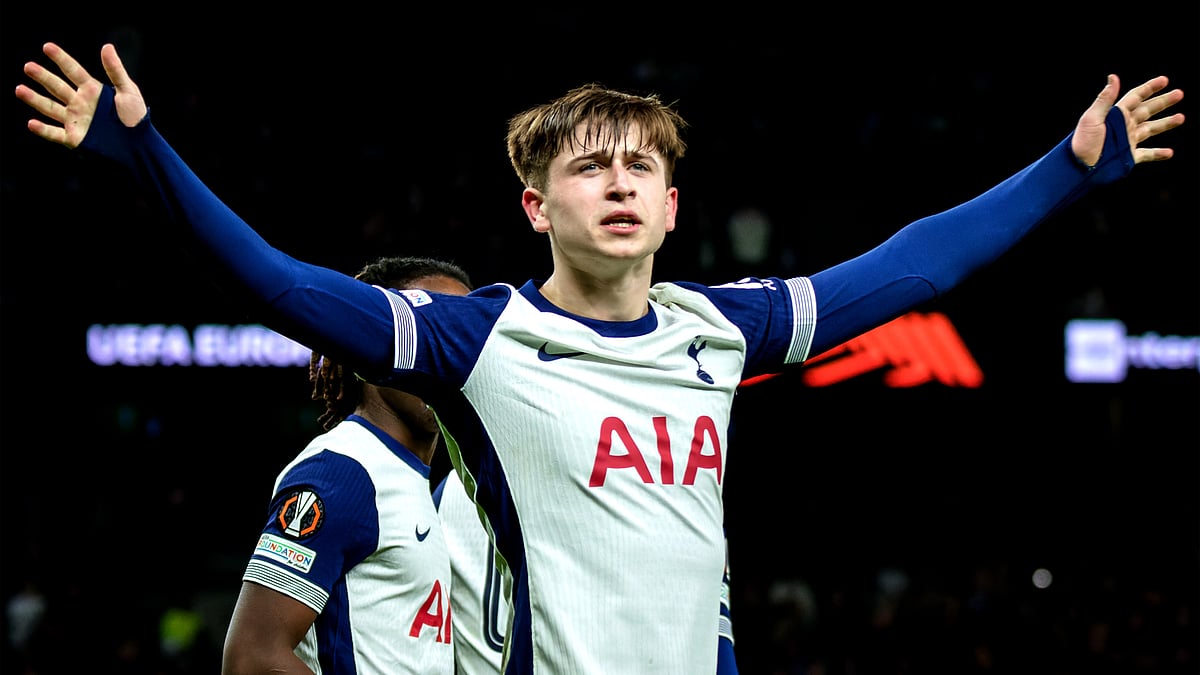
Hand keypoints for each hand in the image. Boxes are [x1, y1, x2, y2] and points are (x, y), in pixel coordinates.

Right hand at [14, 42, 146, 148]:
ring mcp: (75, 120)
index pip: (73, 71)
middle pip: (57, 87)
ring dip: (34, 100)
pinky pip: (55, 133)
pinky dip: (43, 130)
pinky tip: (31, 123)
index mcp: (92, 90)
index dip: (61, 59)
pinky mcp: (75, 138)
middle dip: (42, 77)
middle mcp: (79, 103)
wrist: (140, 146)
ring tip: (19, 89)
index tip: (47, 46)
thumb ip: (115, 70)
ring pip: (50, 108)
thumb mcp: (128, 91)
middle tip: (28, 66)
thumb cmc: (136, 118)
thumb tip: (106, 46)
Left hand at [1072, 74, 1184, 167]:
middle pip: (1147, 110)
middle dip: (1163, 102)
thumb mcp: (1092, 118)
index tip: (1165, 80)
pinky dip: (1158, 153)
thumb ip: (1105, 99)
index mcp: (1116, 115)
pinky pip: (1147, 154)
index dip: (1149, 88)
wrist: (1078, 168)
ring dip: (1165, 124)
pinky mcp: (1128, 157)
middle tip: (1179, 94)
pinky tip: (1169, 153)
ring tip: (1180, 118)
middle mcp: (1124, 126)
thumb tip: (1113, 76)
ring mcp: (1127, 141)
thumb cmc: (1082, 142)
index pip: (1136, 97)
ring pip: (1151, 129)